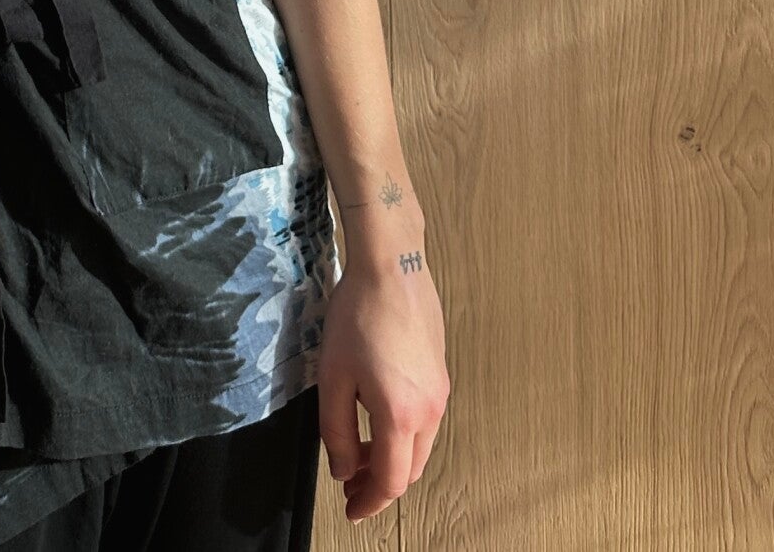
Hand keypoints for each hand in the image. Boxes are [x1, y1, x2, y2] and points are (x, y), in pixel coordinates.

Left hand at [314, 259, 449, 523]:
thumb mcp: (333, 376)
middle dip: (380, 483)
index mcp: (401, 415)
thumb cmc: (356, 316)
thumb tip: (344, 469)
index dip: (369, 501)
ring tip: (360, 453)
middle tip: (350, 483)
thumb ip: (336, 431)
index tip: (350, 508)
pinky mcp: (440, 374)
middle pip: (411, 469)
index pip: (391, 481)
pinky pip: (426, 421)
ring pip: (420, 446)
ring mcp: (440, 392)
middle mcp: (430, 410)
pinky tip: (378, 419)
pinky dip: (404, 435)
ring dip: (393, 458)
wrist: (392, 266)